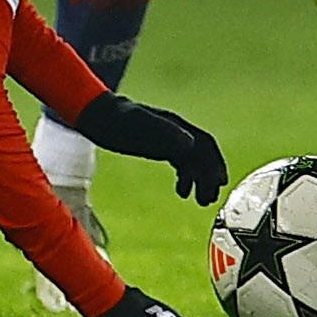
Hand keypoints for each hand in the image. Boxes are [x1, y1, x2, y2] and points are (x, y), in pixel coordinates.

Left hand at [75, 93, 226, 204]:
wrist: (96, 114)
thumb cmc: (116, 120)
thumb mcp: (140, 128)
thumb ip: (165, 134)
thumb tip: (191, 144)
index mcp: (175, 125)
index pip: (204, 143)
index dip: (215, 162)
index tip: (220, 183)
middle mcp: (175, 130)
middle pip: (201, 154)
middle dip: (208, 176)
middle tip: (207, 200)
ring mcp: (166, 137)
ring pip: (191, 160)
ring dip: (199, 180)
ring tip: (199, 201)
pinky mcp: (156, 144)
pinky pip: (179, 161)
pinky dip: (185, 177)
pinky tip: (182, 191)